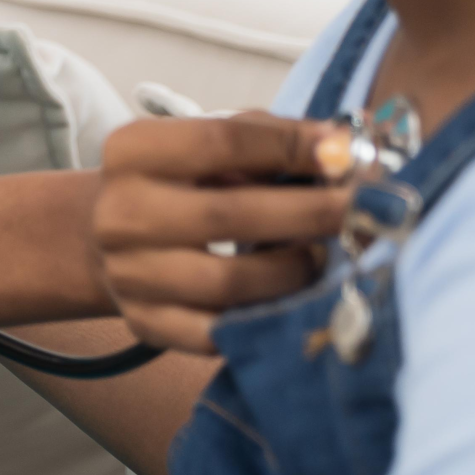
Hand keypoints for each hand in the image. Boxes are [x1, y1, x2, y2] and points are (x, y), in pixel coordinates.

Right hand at [93, 114, 352, 353]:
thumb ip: (270, 139)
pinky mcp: (145, 324)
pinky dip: (263, 318)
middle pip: (230, 214)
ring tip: (324, 256)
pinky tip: (290, 299)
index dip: (291, 146)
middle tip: (363, 212)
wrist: (111, 236)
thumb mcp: (206, 144)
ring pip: (230, 283)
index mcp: (132, 151)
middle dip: (310, 212)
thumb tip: (345, 150)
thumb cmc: (180, 181)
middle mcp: (121, 213)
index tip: (346, 153)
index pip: (222, 141)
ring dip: (293, 270)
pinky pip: (218, 335)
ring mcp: (129, 275)